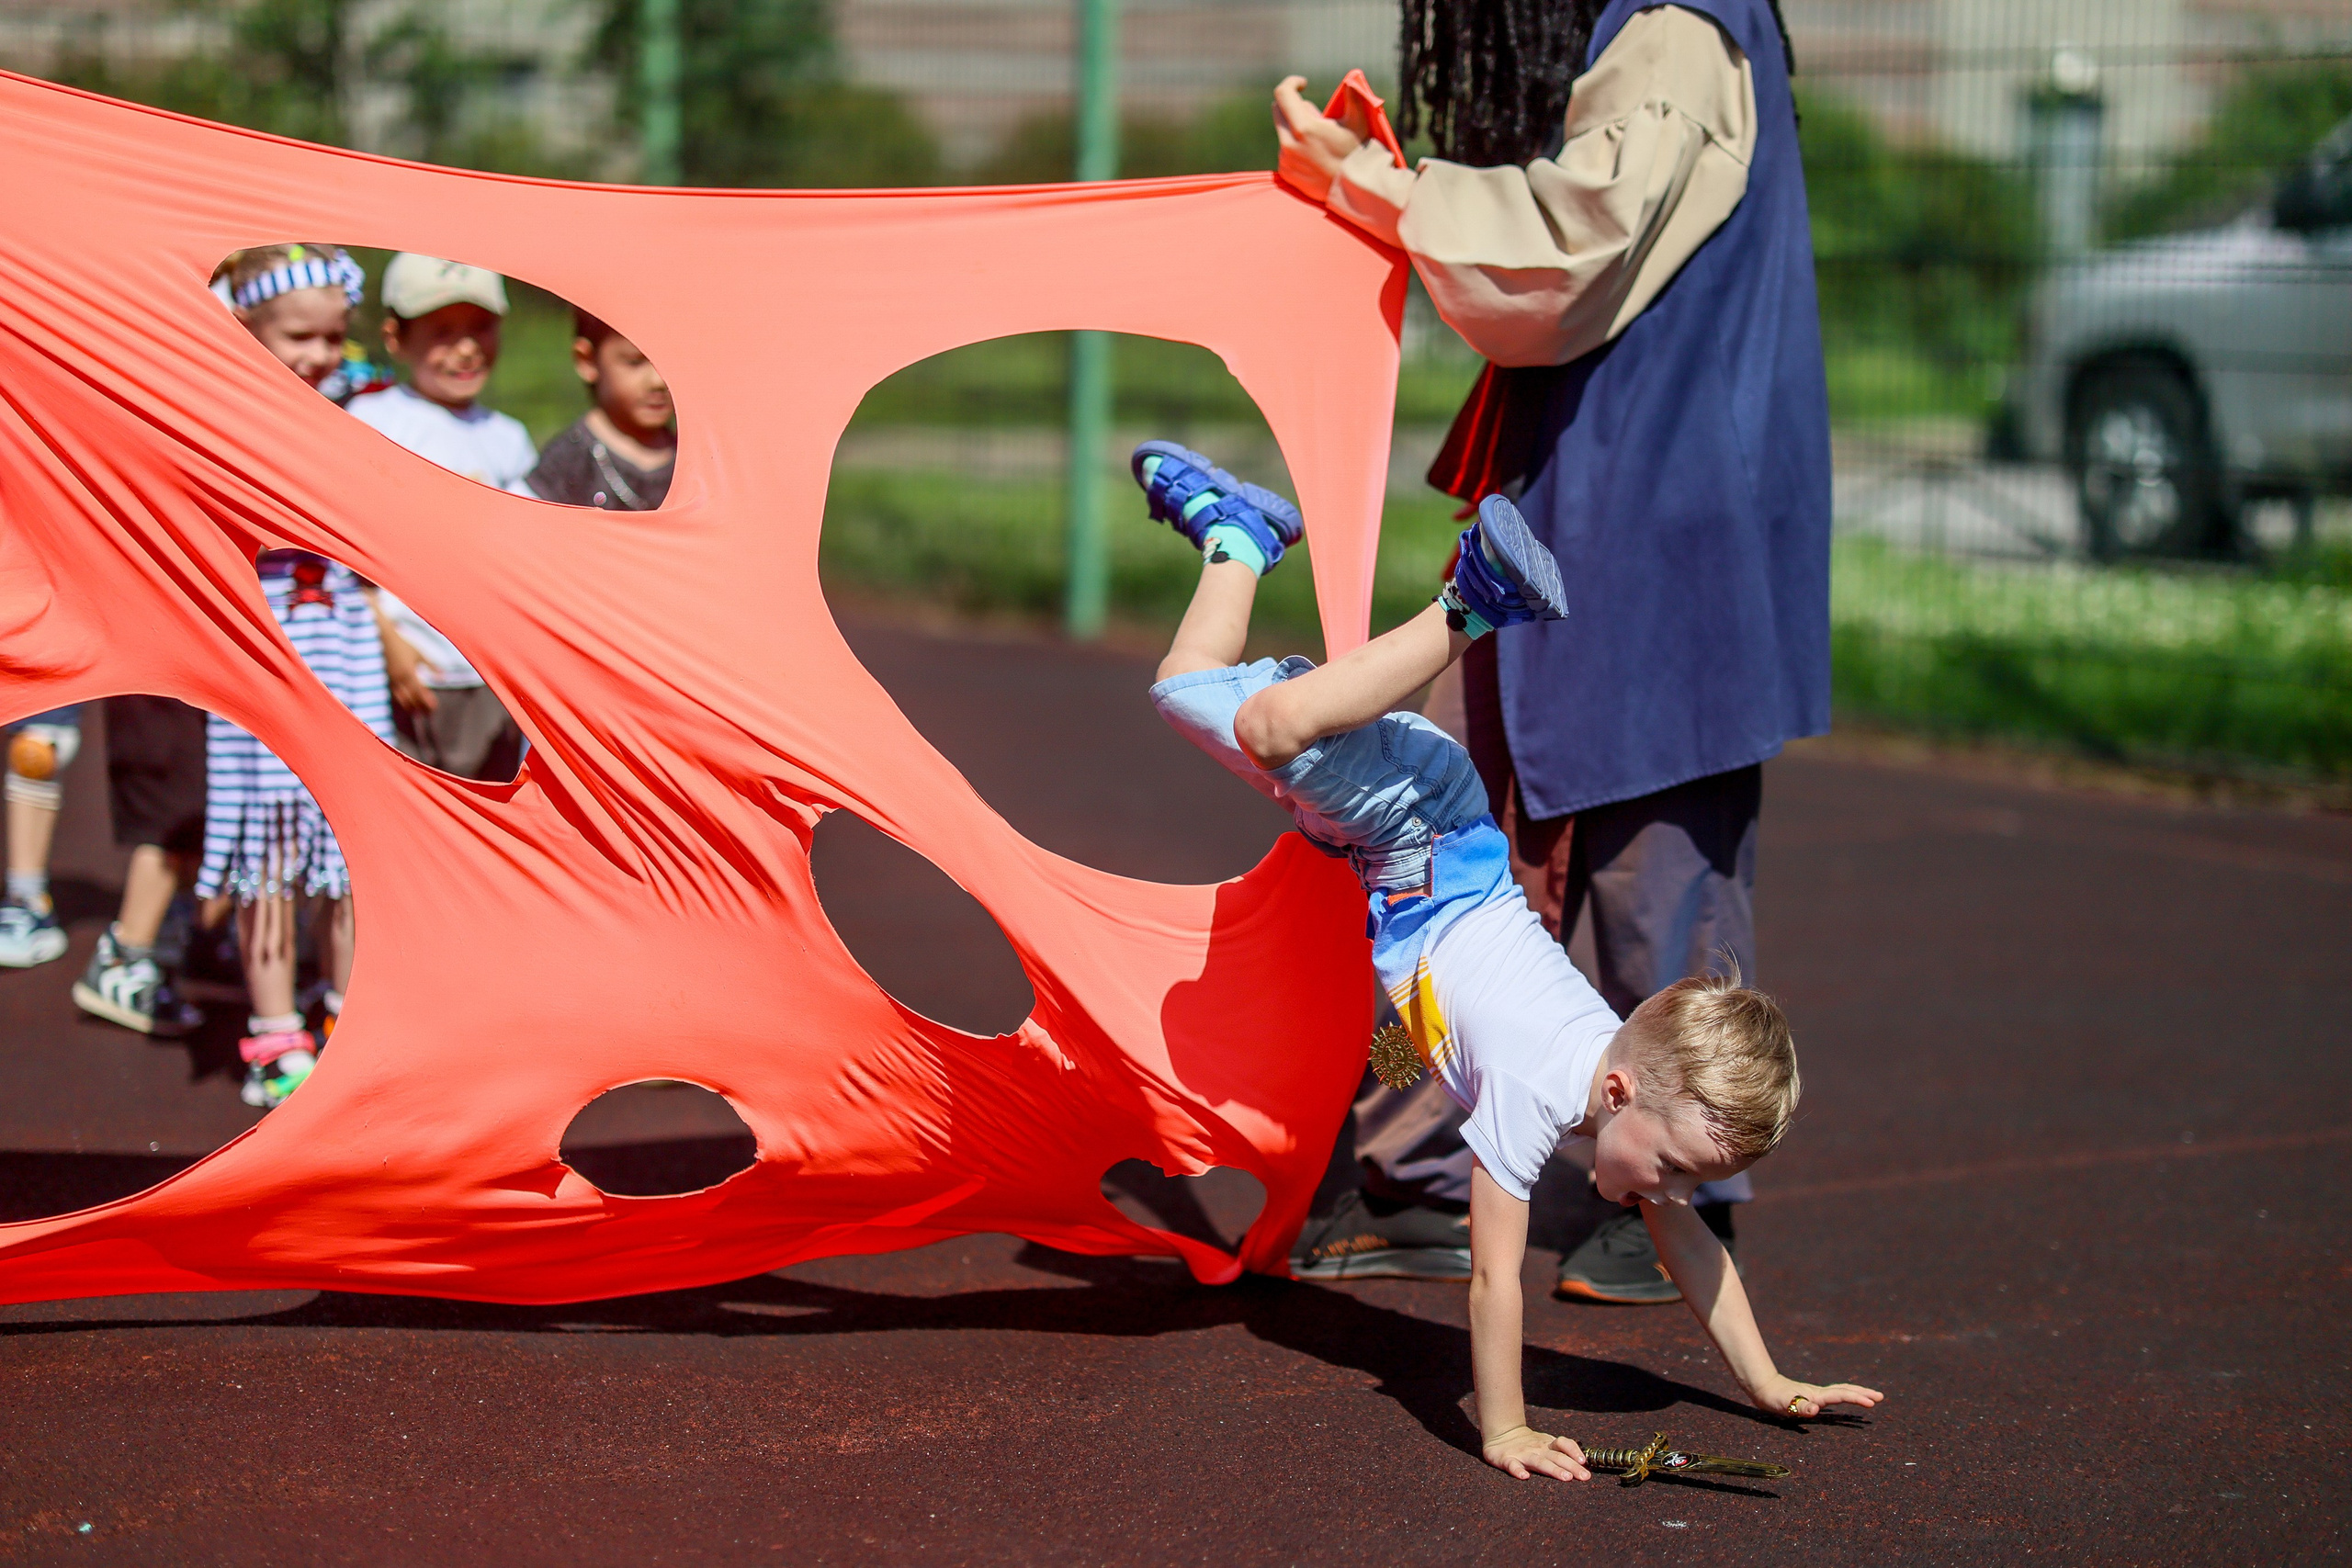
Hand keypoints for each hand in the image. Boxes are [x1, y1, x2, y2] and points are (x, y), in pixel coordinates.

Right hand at [380, 630, 438, 714]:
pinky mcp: (384, 680)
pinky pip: (393, 694)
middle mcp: (399, 679)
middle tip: (428, 714)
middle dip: (419, 707)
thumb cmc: (402, 645)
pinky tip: (406, 704)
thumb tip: (443, 677)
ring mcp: (390, 680)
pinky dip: (401, 701)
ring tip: (417, 713)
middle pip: (410, 699)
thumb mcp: (419, 654)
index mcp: (409, 673)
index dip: (427, 701)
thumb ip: (431, 666)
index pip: (420, 692)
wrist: (382, 639)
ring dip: (410, 707)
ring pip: (400, 699)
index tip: (434, 708)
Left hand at [1272, 74, 1371, 200]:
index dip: (1292, 83)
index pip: (1283, 94)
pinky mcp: (1285, 173)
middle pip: (1278, 111)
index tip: (1303, 84)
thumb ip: (1352, 95)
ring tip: (1318, 141)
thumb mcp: (1357, 121)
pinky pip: (1284, 151)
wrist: (1353, 191)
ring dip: (1296, 129)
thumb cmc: (1356, 153)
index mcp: (1304, 128)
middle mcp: (1289, 144)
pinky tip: (1314, 156)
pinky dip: (1295, 147)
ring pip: (1283, 132)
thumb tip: (1351, 78)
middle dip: (1293, 106)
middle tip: (1315, 115)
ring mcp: (1285, 160)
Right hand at [1481, 1425, 1590, 1481]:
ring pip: (1539, 1462)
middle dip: (1572, 1466)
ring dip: (1553, 1469)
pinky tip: (1524, 1477)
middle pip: (1557, 1457)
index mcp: (1547, 1445)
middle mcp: (1538, 1449)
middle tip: (1584, 1476)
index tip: (1584, 1462)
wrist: (1501, 1433)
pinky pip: (1512, 1465)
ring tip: (1566, 1477)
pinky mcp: (1507, 1459)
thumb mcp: (1546, 1443)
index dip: (1574, 1451)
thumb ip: (1561, 1451)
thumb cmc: (1529, 1443)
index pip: (1564, 1444)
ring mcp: (1523, 1454)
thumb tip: (1583, 1463)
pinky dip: (1518, 1471)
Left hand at [1753, 1375, 1884, 1418]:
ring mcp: (1816, 1395)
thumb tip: (1816, 1409)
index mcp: (1817, 1395)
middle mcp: (1819, 1394)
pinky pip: (1834, 1397)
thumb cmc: (1773, 1398)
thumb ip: (1800, 1406)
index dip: (1857, 1398)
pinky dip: (1845, 1397)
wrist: (1763, 1387)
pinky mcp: (1812, 1398)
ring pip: (1841, 1392)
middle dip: (1863, 1393)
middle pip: (1845, 1390)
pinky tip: (1846, 1401)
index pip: (1841, 1395)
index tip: (1872, 1402)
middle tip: (1881, 1397)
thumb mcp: (1784, 1404)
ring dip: (1856, 1394)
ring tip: (1871, 1399)